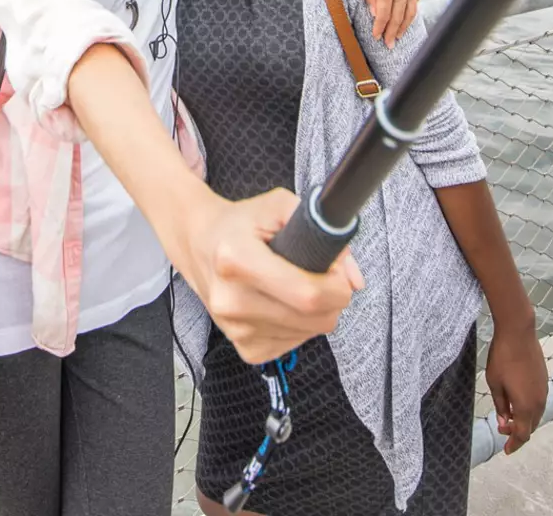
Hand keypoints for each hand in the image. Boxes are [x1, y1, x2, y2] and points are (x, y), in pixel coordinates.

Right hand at [175, 188, 361, 364]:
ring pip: (310, 334)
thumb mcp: (279, 205)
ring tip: (296, 285)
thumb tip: (354, 279)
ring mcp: (235, 329)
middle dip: (333, 298)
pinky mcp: (244, 348)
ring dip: (316, 312)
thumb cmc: (241, 224)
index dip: (337, 285)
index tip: (338, 272)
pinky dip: (300, 326)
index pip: (308, 293)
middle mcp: (231, 300)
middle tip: (323, 276)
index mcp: (236, 259)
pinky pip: (295, 344)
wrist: (198, 244)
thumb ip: (323, 231)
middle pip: (315, 318)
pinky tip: (283, 303)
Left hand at [355, 0, 420, 46]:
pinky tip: (408, 16)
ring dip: (405, 25)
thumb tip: (376, 13)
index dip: (380, 29)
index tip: (377, 38)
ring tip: (399, 36)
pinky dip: (412, 10)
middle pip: (398, 17)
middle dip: (393, 32)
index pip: (384, 16)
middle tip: (390, 44)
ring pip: (411, 10)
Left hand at [485, 320, 547, 454]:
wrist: (518, 333)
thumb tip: (505, 422)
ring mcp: (544, 390)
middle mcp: (539, 401)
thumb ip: (501, 406)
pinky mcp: (544, 380)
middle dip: (518, 432)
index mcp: (526, 406)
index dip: (514, 444)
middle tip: (502, 429)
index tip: (506, 450)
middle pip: (531, 426)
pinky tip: (517, 401)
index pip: (523, 434)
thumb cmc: (502, 357)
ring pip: (536, 414)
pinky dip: (529, 409)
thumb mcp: (495, 384)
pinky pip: (538, 402)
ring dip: (524, 419)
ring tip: (508, 416)